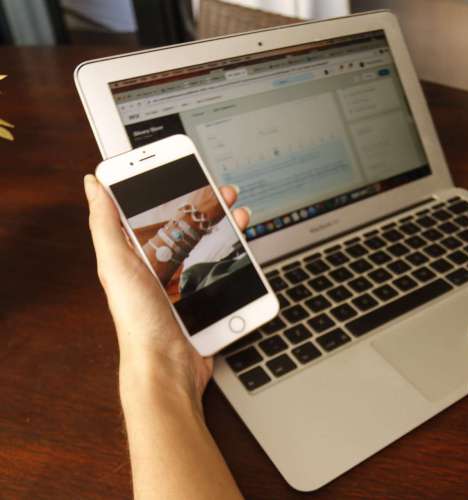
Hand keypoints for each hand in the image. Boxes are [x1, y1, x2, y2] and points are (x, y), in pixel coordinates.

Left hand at [84, 175, 250, 404]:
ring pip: (208, 242)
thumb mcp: (116, 265)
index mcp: (134, 254)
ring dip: (226, 224)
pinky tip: (243, 245)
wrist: (168, 367)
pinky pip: (223, 268)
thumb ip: (104, 223)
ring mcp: (184, 281)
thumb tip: (91, 184)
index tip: (180, 168)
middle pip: (185, 223)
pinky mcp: (205, 296)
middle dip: (205, 204)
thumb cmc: (138, 321)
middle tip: (222, 190)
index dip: (164, 187)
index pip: (149, 210)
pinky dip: (236, 253)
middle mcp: (158, 265)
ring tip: (239, 213)